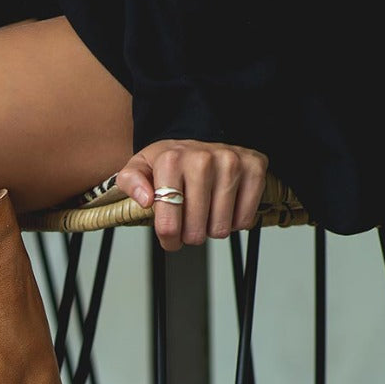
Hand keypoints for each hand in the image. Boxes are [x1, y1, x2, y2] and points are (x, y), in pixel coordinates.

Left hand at [116, 140, 267, 251]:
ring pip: (220, 228)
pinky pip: (245, 217)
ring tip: (206, 215)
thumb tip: (145, 199)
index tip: (170, 238)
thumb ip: (130, 183)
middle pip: (196, 231)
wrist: (197, 144)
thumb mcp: (139, 169)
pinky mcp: (254, 166)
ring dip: (212, 229)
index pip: (169, 224)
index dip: (169, 239)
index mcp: (171, 161)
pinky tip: (226, 210)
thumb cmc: (168, 163)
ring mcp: (231, 161)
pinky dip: (235, 222)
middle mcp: (202, 159)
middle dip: (190, 235)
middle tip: (189, 225)